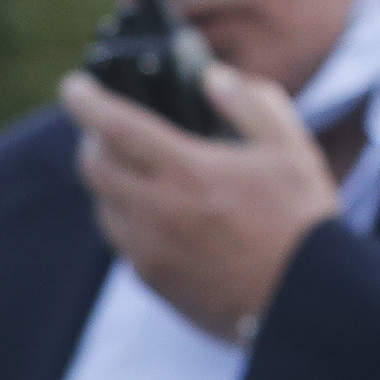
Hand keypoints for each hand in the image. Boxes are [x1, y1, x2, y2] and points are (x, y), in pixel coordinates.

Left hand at [59, 67, 338, 342]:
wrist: (306, 301)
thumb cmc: (301, 223)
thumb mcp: (289, 150)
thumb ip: (250, 104)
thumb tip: (212, 79)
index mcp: (186, 171)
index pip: (115, 126)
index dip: (86, 101)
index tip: (74, 87)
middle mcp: (156, 211)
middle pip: (94, 167)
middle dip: (93, 142)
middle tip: (108, 130)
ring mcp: (149, 250)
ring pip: (103, 206)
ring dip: (109, 183)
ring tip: (136, 171)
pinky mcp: (153, 281)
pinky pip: (123, 243)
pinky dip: (128, 221)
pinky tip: (158, 215)